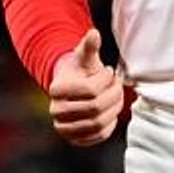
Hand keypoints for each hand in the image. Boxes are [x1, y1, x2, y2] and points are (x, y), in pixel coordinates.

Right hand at [49, 28, 125, 145]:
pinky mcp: (74, 139)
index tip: (109, 71)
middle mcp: (55, 110)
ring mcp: (63, 126)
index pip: (90, 89)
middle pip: (95, 108)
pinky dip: (110, 124)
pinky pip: (98, 136)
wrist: (74, 89)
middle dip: (114, 95)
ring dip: (115, 109)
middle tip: (118, 85)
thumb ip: (89, 46)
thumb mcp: (85, 57)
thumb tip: (94, 33)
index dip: (106, 80)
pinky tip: (111, 111)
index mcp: (56, 89)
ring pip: (98, 123)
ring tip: (117, 96)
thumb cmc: (82, 71)